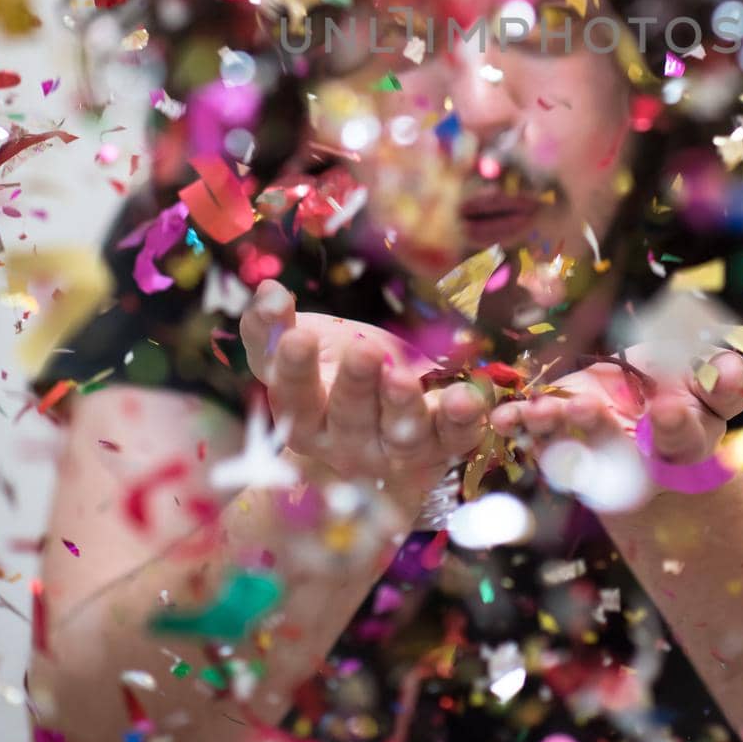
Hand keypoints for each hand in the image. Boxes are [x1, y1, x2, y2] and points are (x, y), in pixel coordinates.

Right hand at [239, 279, 487, 508]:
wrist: (375, 427)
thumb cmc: (329, 375)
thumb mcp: (296, 350)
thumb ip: (270, 325)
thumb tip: (268, 290)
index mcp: (305, 418)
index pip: (295, 397)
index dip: (295, 369)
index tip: (298, 336)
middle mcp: (348, 444)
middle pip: (351, 417)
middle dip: (357, 385)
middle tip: (365, 352)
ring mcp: (395, 451)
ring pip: (401, 435)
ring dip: (406, 407)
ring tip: (407, 378)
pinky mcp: (440, 448)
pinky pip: (456, 439)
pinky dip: (465, 422)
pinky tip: (474, 401)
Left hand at [489, 346, 742, 500]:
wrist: (647, 410)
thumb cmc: (691, 396)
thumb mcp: (715, 389)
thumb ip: (727, 383)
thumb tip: (729, 369)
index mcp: (682, 444)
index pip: (683, 439)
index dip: (675, 426)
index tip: (667, 408)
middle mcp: (636, 458)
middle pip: (619, 450)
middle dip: (600, 429)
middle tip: (586, 407)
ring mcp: (594, 450)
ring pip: (572, 444)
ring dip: (553, 427)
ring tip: (538, 410)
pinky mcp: (561, 435)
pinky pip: (538, 433)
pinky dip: (520, 425)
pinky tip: (504, 416)